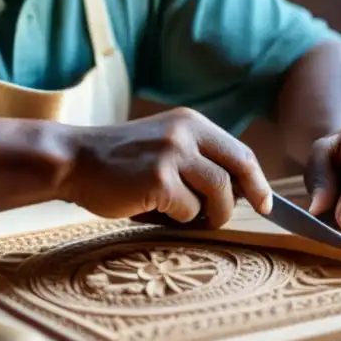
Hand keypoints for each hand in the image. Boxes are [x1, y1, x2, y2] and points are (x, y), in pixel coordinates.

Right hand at [58, 108, 272, 227]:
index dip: (257, 179)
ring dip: (210, 213)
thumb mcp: (163, 145)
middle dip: (252, 195)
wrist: (74, 160)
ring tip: (188, 217)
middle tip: (252, 213)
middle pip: (238, 168)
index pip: (239, 151)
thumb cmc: (118, 162)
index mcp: (190, 122)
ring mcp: (173, 153)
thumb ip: (196, 159)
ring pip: (219, 192)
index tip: (266, 201)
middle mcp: (186, 132)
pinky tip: (156, 212)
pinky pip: (188, 209)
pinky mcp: (158, 178)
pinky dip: (178, 219)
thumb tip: (237, 191)